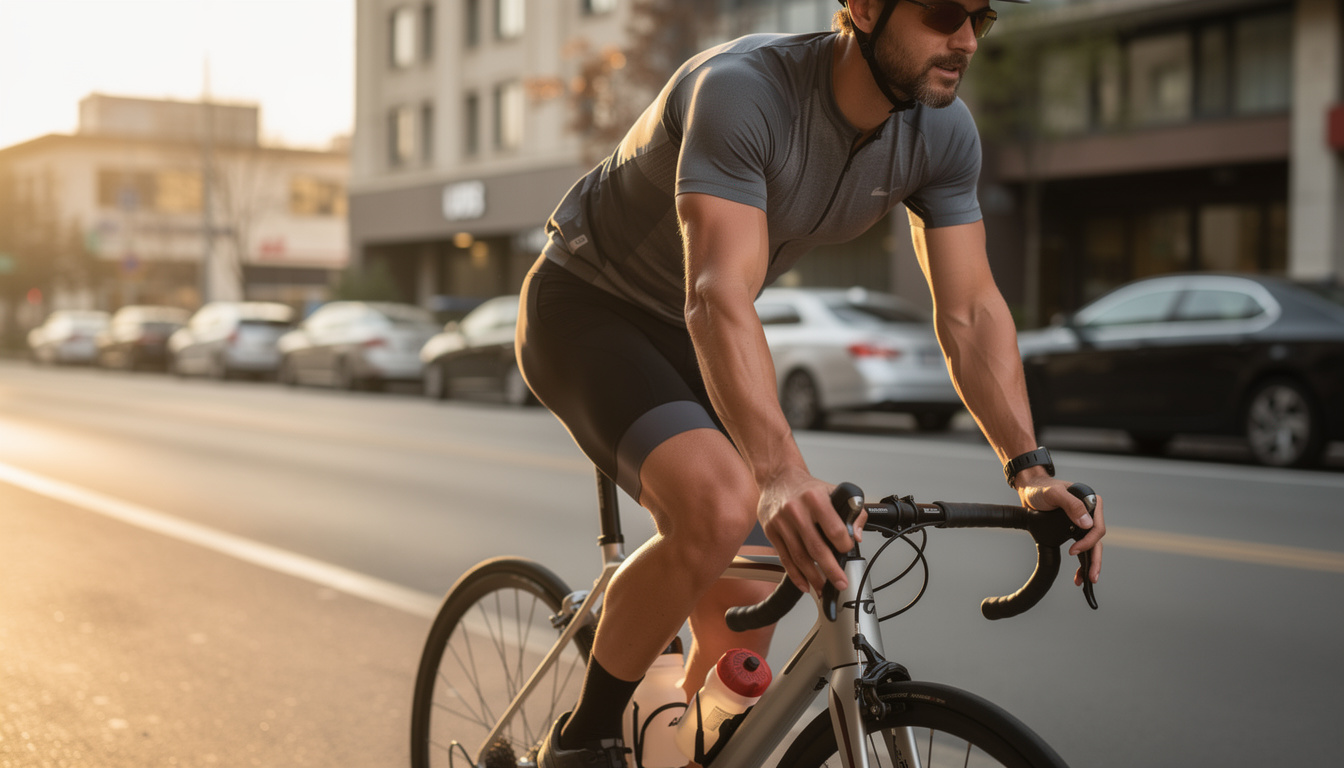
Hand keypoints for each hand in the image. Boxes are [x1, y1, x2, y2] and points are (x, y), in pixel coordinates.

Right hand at [757, 469, 865, 594]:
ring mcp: (781, 522)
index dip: (844, 544)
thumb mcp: (833, 491)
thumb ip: (853, 512)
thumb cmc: (807, 488)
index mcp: (815, 498)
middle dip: (831, 570)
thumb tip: (857, 536)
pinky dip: (795, 575)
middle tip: (840, 582)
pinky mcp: (771, 531)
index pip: (834, 528)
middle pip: (816, 547)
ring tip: (824, 588)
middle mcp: (796, 510)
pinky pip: (785, 558)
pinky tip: (805, 583)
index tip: (848, 550)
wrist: (778, 478)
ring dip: (813, 577)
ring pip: (799, 557)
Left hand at [1012, 468, 1104, 585]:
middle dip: (1095, 560)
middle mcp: (1090, 513)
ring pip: (1092, 546)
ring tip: (1085, 579)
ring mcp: (1082, 522)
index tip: (1073, 551)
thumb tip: (1086, 522)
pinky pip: (1082, 546)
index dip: (1088, 542)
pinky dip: (1082, 559)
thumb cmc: (1041, 488)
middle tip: (1092, 577)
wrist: (1029, 489)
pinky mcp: (1074, 528)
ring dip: (1090, 563)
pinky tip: (1078, 572)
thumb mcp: (1054, 493)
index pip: (1097, 528)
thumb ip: (1071, 504)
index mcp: (1091, 503)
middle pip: (1097, 540)